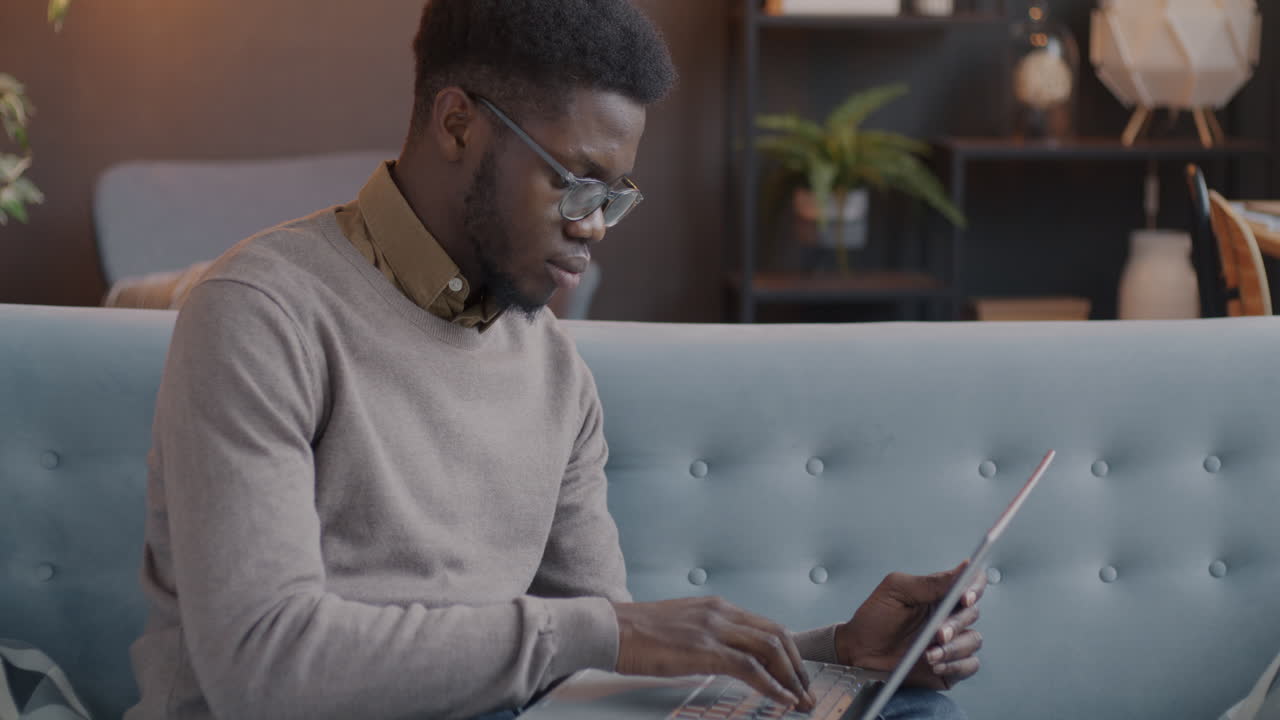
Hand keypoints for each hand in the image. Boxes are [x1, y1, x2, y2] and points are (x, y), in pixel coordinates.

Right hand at [612, 597, 816, 711]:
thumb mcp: (680, 628)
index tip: (796, 674)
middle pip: (777, 635)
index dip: (787, 652)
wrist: (611, 629)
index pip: (766, 626)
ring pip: (770, 649)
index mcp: (716, 607)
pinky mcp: (705, 649)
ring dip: (792, 678)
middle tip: (806, 690)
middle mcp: (721, 612)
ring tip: (801, 700)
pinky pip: (750, 668)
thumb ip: (705, 637)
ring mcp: (714, 629)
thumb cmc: (636, 633)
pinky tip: (782, 700)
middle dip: (798, 666)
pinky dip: (773, 686)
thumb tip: (721, 658)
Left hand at [834, 562, 985, 689]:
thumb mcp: (896, 591)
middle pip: (972, 613)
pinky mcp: (951, 666)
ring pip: (973, 640)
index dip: (975, 587)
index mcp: (939, 594)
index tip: (966, 597)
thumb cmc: (874, 617)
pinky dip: (956, 666)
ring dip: (954, 649)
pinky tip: (936, 666)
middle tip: (938, 633)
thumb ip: (929, 582)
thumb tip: (965, 567)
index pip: (971, 583)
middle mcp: (949, 616)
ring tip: (928, 655)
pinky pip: (970, 665)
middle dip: (956, 624)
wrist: (859, 651)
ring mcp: (952, 641)